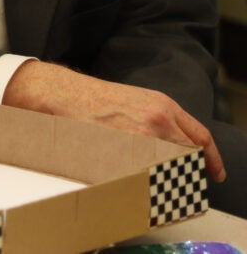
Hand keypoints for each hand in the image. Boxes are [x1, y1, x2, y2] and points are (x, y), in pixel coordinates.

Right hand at [2, 61, 225, 182]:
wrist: (60, 93)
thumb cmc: (92, 97)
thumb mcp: (135, 99)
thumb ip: (159, 119)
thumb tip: (175, 145)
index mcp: (162, 106)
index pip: (200, 137)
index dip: (211, 159)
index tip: (213, 172)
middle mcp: (156, 121)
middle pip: (186, 155)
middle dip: (184, 170)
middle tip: (174, 178)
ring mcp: (138, 137)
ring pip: (165, 167)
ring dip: (159, 175)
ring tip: (144, 174)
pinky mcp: (120, 152)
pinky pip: (140, 174)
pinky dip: (138, 178)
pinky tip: (125, 173)